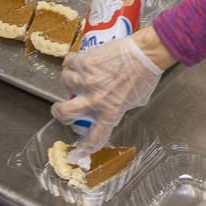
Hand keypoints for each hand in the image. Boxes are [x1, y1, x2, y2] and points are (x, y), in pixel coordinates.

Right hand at [50, 30, 168, 160]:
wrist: (146, 52)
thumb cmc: (146, 74)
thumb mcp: (136, 101)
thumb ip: (120, 107)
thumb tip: (113, 108)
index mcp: (110, 112)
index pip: (94, 138)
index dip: (83, 148)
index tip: (77, 153)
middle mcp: (95, 99)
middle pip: (65, 113)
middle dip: (59, 113)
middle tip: (61, 109)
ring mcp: (88, 80)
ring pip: (65, 82)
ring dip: (70, 79)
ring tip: (78, 75)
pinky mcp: (85, 62)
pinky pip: (69, 62)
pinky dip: (72, 61)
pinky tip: (79, 60)